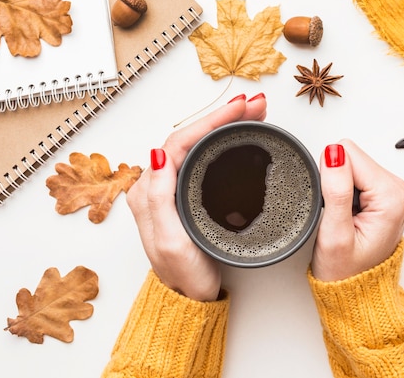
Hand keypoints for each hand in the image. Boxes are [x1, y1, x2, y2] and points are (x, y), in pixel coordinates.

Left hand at [126, 94, 266, 300]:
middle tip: (254, 105)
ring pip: (197, 144)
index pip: (179, 142)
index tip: (238, 110)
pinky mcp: (187, 194)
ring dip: (224, 125)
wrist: (190, 298)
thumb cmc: (183, 274)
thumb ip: (159, 198)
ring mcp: (173, 188)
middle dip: (222, 117)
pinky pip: (203, 157)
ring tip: (252, 113)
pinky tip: (238, 135)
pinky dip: (222, 141)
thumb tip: (159, 153)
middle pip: (189, 137)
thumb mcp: (171, 241)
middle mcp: (157, 185)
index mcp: (149, 191)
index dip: (210, 122)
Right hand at [311, 140, 403, 281]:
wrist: (356, 292)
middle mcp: (398, 189)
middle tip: (339, 215)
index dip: (330, 178)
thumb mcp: (335, 233)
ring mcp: (393, 191)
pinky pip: (355, 176)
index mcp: (392, 196)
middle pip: (352, 157)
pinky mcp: (384, 194)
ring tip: (344, 217)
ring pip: (352, 165)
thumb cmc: (347, 271)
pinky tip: (348, 215)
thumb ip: (335, 190)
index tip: (335, 207)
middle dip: (337, 183)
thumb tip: (333, 153)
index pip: (348, 154)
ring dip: (341, 189)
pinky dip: (346, 193)